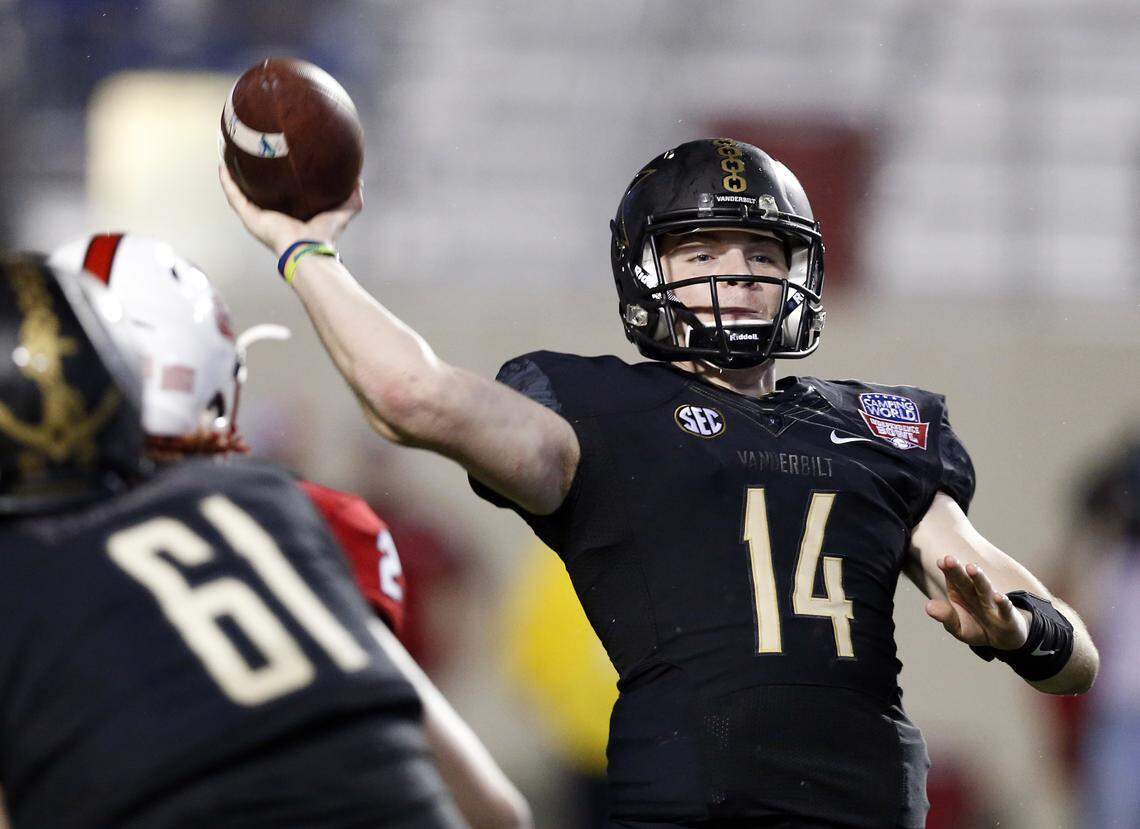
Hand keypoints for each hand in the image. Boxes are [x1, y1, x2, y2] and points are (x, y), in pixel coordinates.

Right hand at [218, 165, 362, 257]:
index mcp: (289, 215)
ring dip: (232, 176)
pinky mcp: (249, 217)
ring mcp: (257, 217)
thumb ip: (352, 197)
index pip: (279, 195)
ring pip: (239, 192)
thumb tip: (359, 180)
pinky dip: (227, 182)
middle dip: (250, 175)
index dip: (275, 180)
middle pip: (256, 192)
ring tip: (227, 155)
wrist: (308, 249)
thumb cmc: (324, 236)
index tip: (273, 161)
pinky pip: (234, 196)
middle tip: (246, 153)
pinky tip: (222, 166)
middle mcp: (270, 216)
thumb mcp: (342, 211)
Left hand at [925, 556, 1029, 649]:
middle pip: (965, 581)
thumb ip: (945, 616)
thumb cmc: (975, 628)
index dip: (947, 571)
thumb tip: (928, 607)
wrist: (1001, 639)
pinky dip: (1002, 603)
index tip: (940, 562)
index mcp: (961, 594)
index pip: (953, 580)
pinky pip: (1005, 609)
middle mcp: (976, 595)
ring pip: (984, 589)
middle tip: (949, 558)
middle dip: (957, 570)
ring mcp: (991, 604)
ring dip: (978, 578)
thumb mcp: (957, 626)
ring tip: (971, 567)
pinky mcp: (1007, 617)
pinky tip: (998, 596)